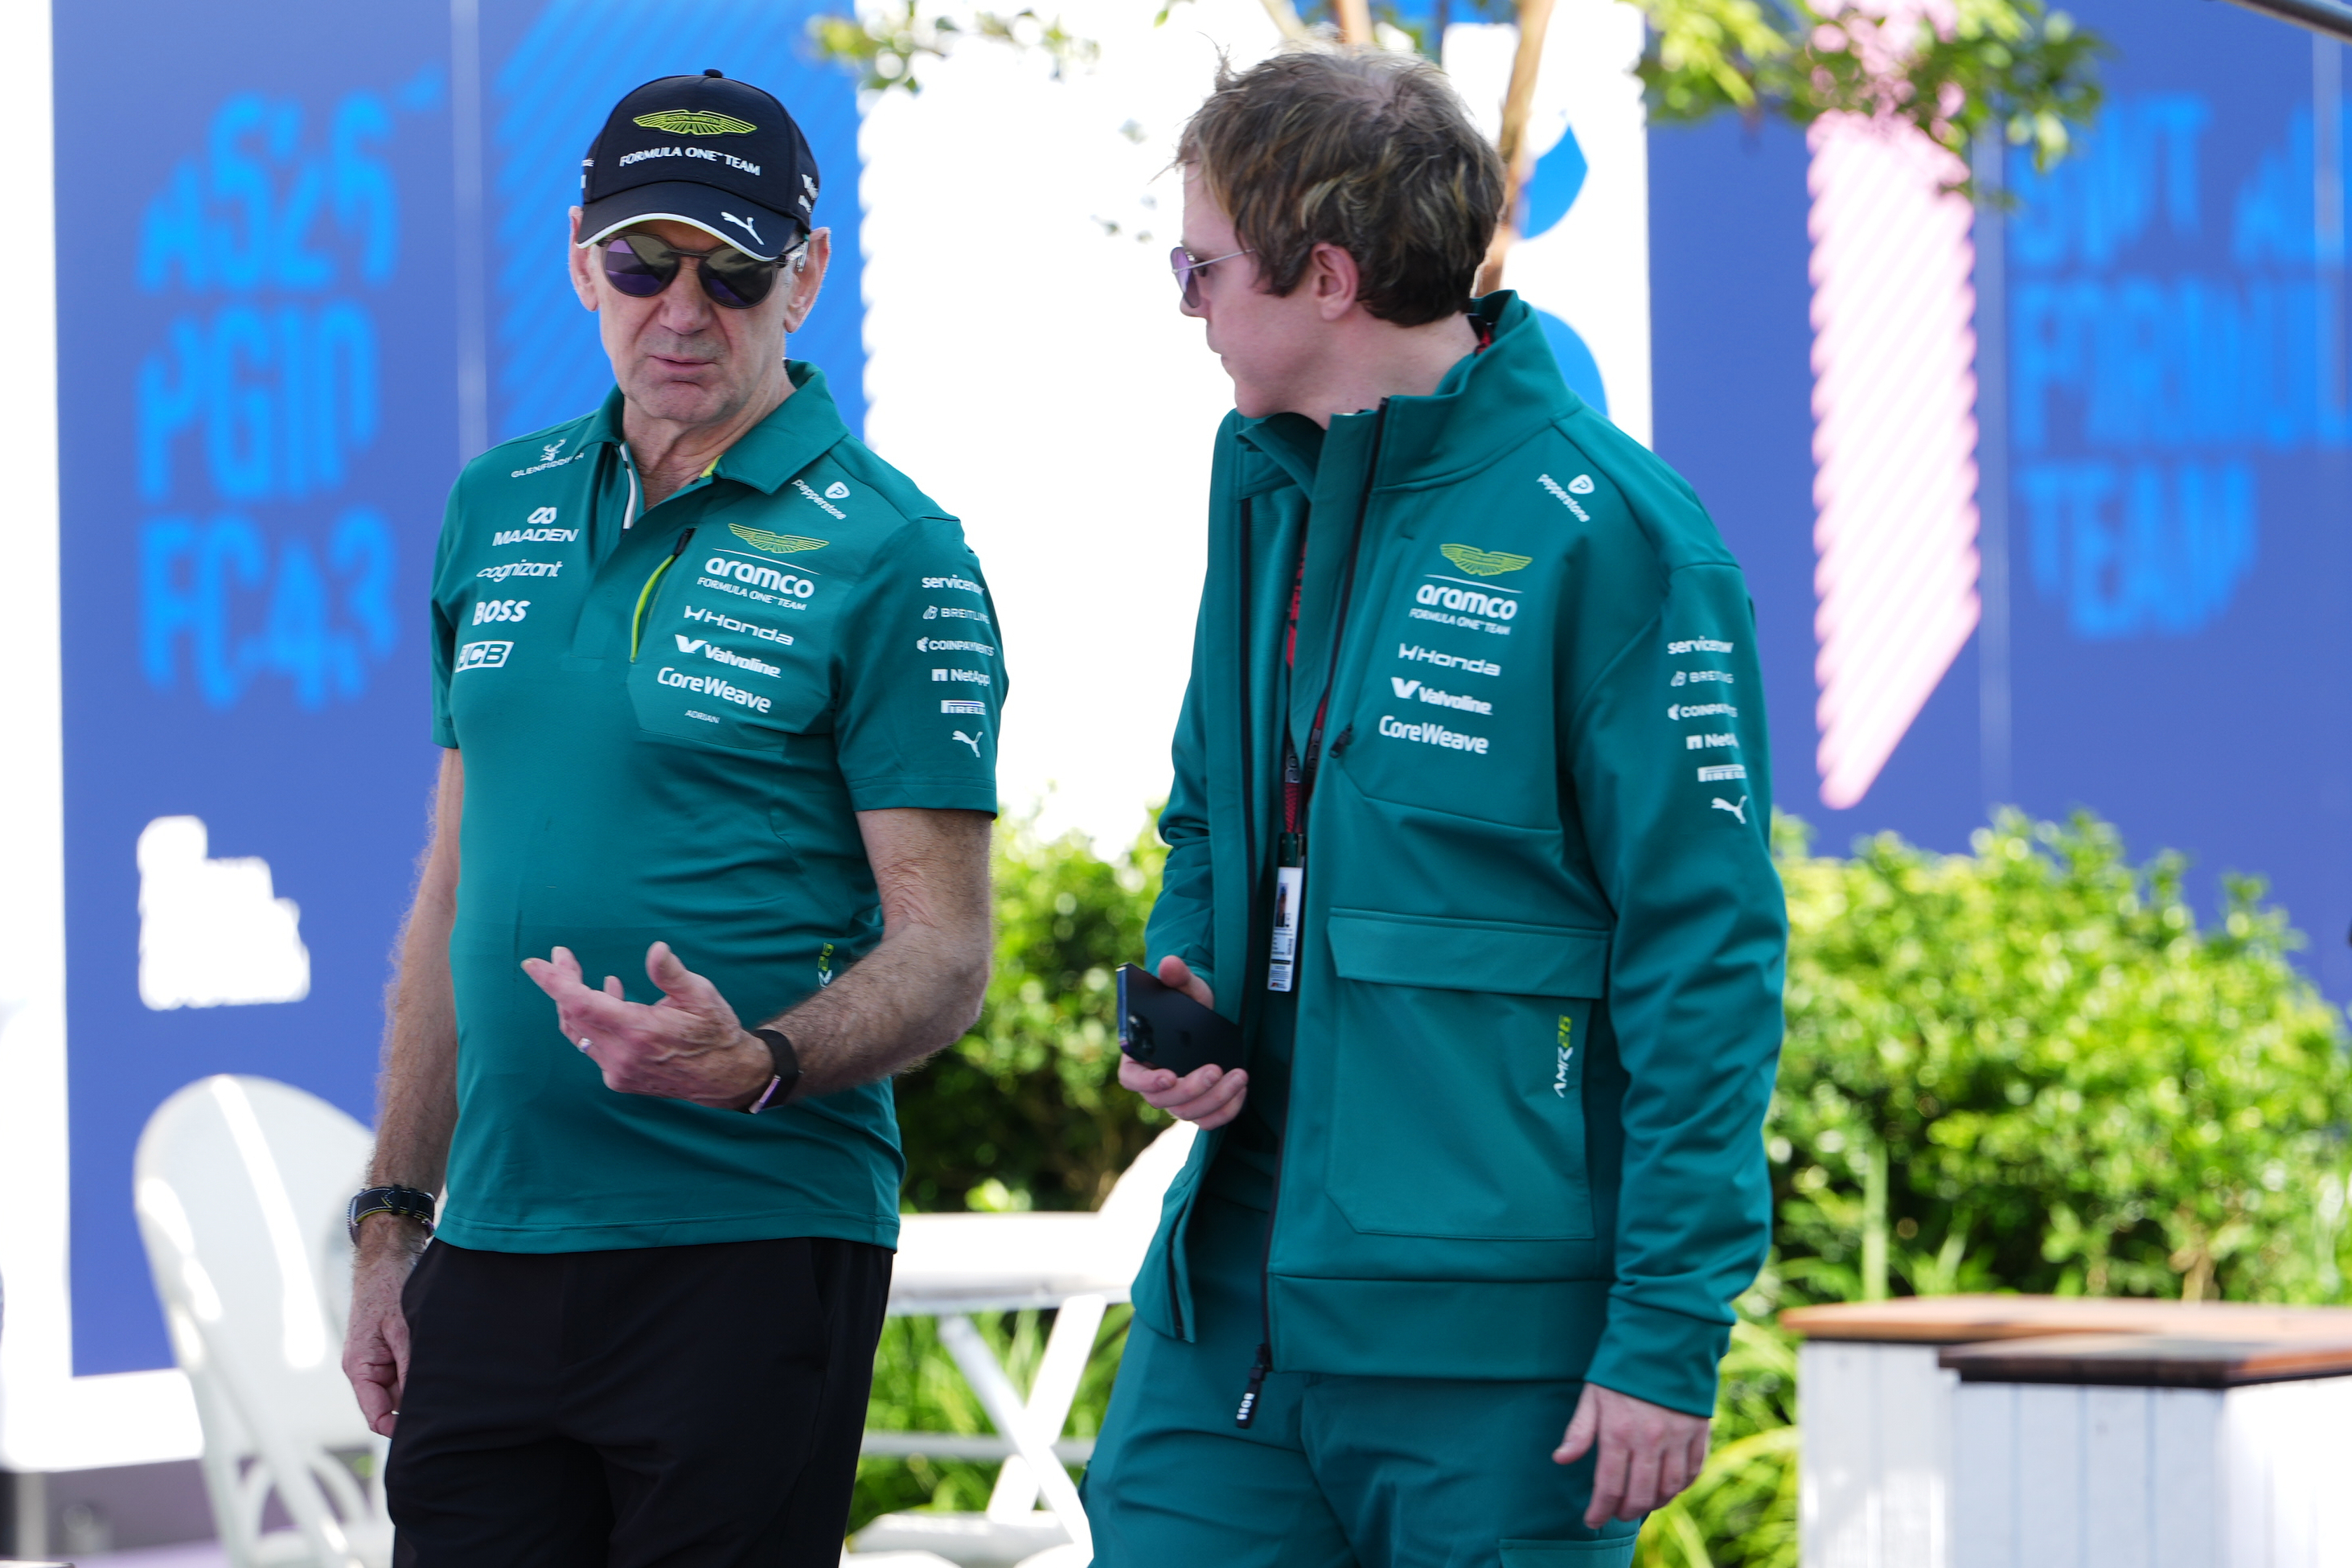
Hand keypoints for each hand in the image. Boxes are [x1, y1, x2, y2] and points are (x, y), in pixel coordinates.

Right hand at [341, 1217, 425, 1436]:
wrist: (387, 1260)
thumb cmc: (387, 1290)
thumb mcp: (401, 1329)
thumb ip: (409, 1365)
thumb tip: (421, 1400)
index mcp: (359, 1369)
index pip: (376, 1416)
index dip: (399, 1428)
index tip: (430, 1425)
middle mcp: (367, 1371)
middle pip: (394, 1406)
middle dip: (417, 1401)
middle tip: (448, 1396)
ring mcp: (381, 1362)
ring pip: (406, 1389)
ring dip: (424, 1382)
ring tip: (445, 1369)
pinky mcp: (394, 1352)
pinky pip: (410, 1372)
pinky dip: (425, 1369)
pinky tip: (442, 1359)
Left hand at [521, 941, 772, 1107]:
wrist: (727, 1077)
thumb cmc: (716, 1031)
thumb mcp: (701, 995)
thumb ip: (672, 974)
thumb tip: (655, 950)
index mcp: (639, 1031)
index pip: (581, 1003)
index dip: (554, 982)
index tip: (534, 963)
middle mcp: (622, 1054)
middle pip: (573, 1014)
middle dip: (563, 982)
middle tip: (564, 956)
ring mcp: (618, 1070)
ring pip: (578, 1033)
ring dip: (574, 1002)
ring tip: (584, 975)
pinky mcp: (620, 1078)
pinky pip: (592, 1046)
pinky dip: (591, 1021)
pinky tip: (611, 999)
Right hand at [1115, 956, 1247, 1129]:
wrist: (1211, 1017)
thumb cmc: (1190, 1003)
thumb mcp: (1186, 987)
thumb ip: (1177, 977)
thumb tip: (1170, 964)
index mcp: (1139, 1055)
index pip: (1130, 1078)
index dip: (1146, 1082)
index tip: (1169, 1075)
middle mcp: (1154, 1081)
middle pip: (1163, 1101)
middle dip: (1191, 1088)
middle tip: (1216, 1069)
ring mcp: (1176, 1097)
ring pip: (1188, 1113)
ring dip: (1215, 1099)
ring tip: (1239, 1076)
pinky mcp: (1199, 1106)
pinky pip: (1208, 1121)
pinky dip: (1226, 1111)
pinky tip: (1241, 1090)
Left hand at [1554, 1383, 1710, 1525]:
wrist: (1663, 1339)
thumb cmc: (1622, 1368)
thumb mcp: (1593, 1394)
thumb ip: (1579, 1431)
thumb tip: (1560, 1459)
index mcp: (1619, 1432)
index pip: (1609, 1487)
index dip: (1600, 1510)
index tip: (1592, 1521)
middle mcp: (1650, 1440)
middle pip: (1640, 1495)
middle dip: (1626, 1512)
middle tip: (1617, 1514)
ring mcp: (1677, 1437)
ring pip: (1669, 1489)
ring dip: (1654, 1503)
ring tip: (1641, 1503)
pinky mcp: (1698, 1432)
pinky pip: (1692, 1471)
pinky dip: (1681, 1486)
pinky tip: (1668, 1487)